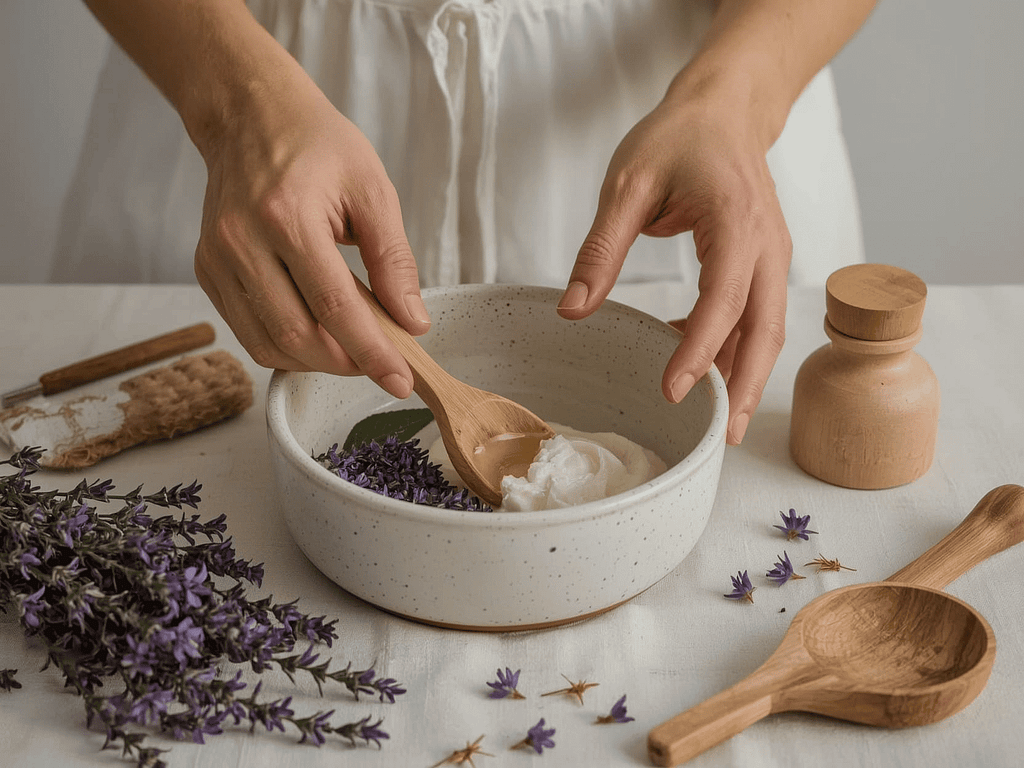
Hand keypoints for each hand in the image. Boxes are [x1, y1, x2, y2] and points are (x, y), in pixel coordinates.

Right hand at [193, 62, 428, 398]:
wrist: (250, 116)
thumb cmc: (316, 144)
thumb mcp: (372, 190)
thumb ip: (394, 261)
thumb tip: (412, 323)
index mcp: (287, 217)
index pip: (336, 308)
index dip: (372, 352)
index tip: (400, 380)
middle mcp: (242, 243)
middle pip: (298, 336)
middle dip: (347, 364)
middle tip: (383, 365)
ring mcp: (217, 260)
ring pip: (268, 345)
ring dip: (317, 362)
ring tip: (353, 349)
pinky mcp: (207, 271)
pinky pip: (248, 332)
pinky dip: (287, 347)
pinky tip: (318, 335)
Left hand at [557, 78, 791, 444]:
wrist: (725, 110)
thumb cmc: (677, 139)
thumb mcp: (626, 185)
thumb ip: (601, 250)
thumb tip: (572, 311)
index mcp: (736, 221)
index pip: (722, 299)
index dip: (700, 350)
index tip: (673, 391)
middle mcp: (767, 244)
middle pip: (766, 327)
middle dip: (745, 385)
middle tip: (722, 436)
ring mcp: (773, 254)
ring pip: (767, 327)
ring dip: (746, 374)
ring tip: (718, 420)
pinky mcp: (764, 261)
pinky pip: (756, 313)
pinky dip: (733, 346)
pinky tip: (694, 361)